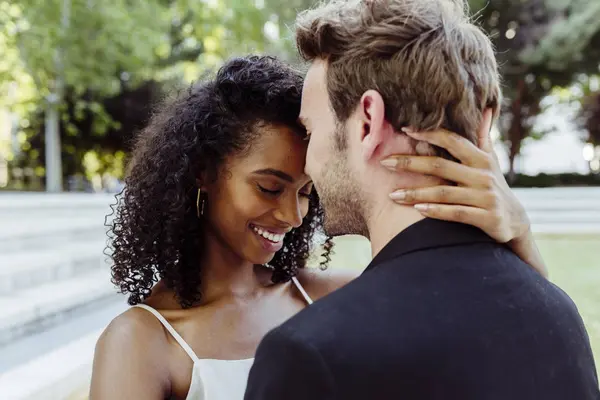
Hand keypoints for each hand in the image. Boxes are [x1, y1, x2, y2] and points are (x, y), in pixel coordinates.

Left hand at [381, 109, 529, 242]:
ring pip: (444, 192)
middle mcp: (483, 174)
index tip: (405, 129)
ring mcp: (485, 197)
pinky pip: (456, 213)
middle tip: (384, 163)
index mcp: (481, 158)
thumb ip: (483, 137)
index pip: (452, 140)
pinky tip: (417, 209)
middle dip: (410, 163)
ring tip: (392, 194)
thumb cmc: (494, 187)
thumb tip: (486, 108)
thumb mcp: (491, 161)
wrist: (515, 222)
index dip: (429, 133)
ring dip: (415, 193)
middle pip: (440, 165)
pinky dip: (436, 211)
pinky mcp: (486, 218)